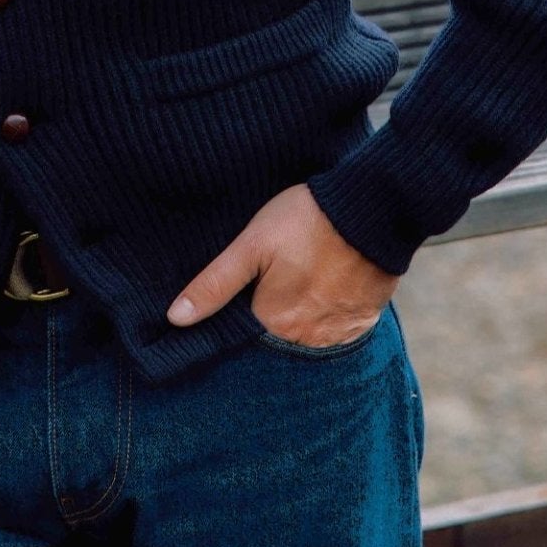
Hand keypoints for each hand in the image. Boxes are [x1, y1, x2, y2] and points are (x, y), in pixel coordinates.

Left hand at [166, 183, 398, 345]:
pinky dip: (330, 309)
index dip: (245, 304)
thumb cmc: (306, 220)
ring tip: (306, 273)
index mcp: (274, 323)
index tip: (253, 281)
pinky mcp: (364, 321)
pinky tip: (329, 281)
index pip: (245, 327)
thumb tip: (175, 319)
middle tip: (283, 271)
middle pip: (278, 331)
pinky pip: (338, 325)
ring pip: (308, 329)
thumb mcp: (251, 245)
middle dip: (275, 308)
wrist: (372, 208)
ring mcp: (339, 332)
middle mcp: (307, 338)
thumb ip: (214, 285)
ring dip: (303, 310)